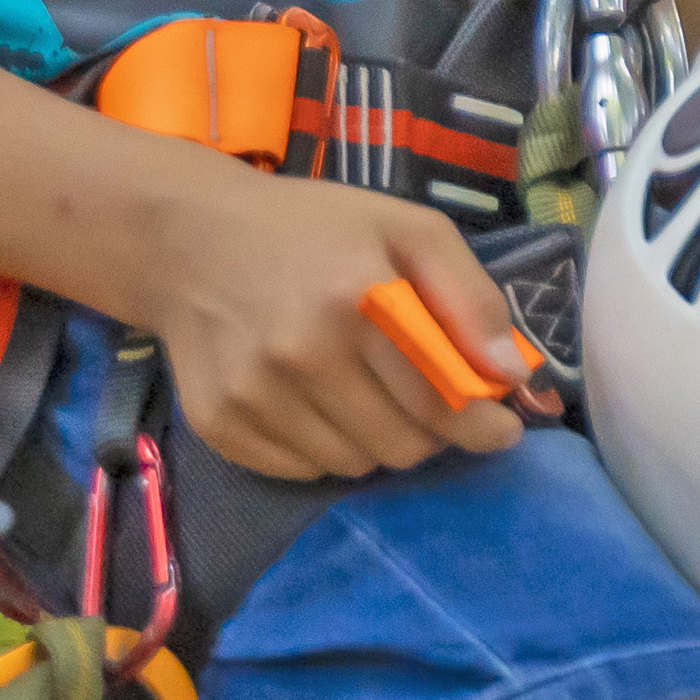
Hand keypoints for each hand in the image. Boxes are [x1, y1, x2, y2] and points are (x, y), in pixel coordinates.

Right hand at [139, 177, 533, 480]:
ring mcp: (254, 396)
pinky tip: (315, 401)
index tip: (500, 428)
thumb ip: (469, 295)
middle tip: (425, 397)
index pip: (439, 401)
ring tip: (364, 389)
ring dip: (376, 440)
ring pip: (353, 465)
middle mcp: (301, 355)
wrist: (190, 240)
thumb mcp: (406, 228)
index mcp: (357, 300)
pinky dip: (323, 448)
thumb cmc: (313, 229)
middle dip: (430, 432)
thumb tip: (510, 373)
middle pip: (401, 446)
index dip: (482, 426)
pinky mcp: (219, 424)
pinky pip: (300, 471)